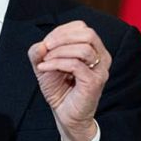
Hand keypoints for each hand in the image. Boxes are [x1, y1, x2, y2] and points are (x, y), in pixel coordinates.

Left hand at [27, 21, 110, 140]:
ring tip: (45, 61)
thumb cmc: (59, 88)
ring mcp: (100, 70)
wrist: (64, 114)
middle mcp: (101, 57)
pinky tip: (44, 68)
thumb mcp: (43, 65)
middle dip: (62, 37)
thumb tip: (41, 44)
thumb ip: (38, 52)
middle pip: (88, 33)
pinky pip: (75, 65)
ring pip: (83, 49)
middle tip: (46, 47)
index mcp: (92, 48)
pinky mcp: (94, 82)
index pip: (81, 27)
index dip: (61, 31)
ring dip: (58, 52)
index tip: (46, 43)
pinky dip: (56, 63)